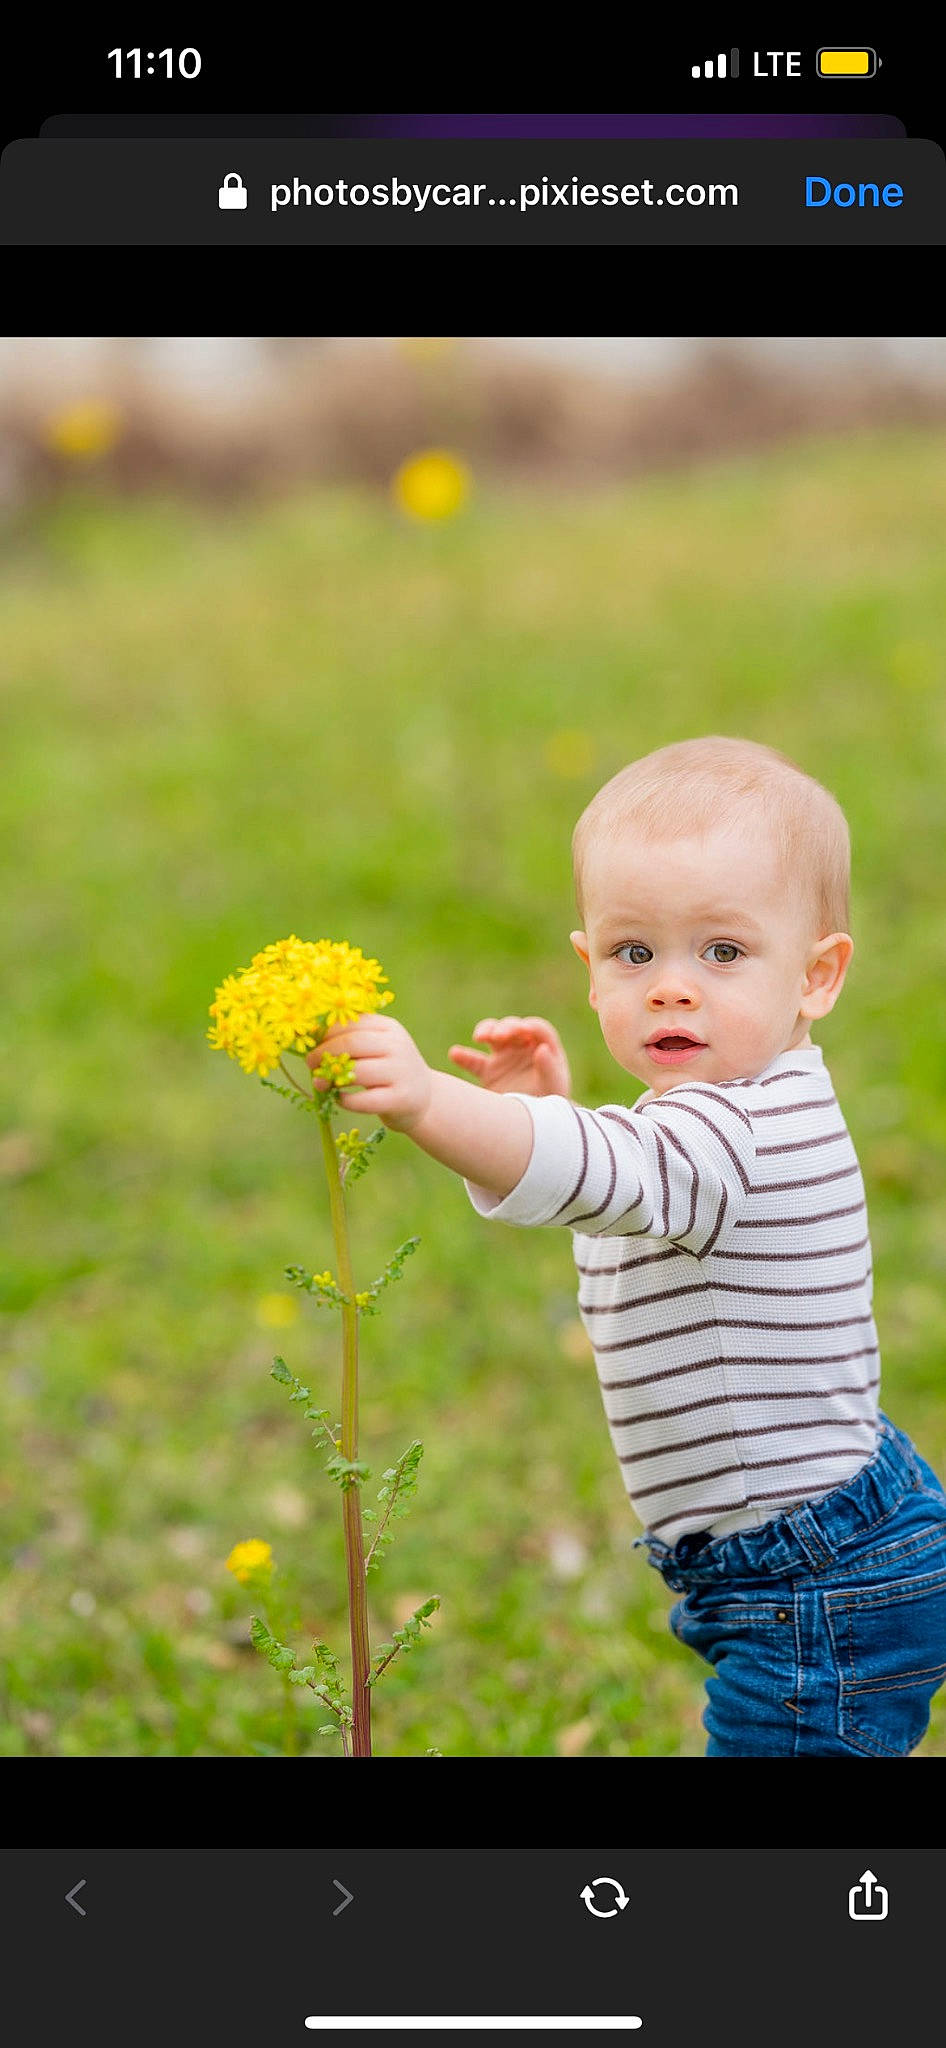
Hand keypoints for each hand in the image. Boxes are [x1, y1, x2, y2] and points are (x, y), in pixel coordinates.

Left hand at [306, 1014, 432, 1132]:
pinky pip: (364, 1100)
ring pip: (358, 1072)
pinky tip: (339, 1099)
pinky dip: (345, 1100)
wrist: (424, 1097)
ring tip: (320, 1083)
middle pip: (353, 1044)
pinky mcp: (401, 1099)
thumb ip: (351, 1040)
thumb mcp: (377, 1047)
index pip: (352, 1023)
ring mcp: (402, 1072)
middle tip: (310, 1063)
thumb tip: (310, 1038)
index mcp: (390, 1028)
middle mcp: (398, 1046)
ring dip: (331, 1078)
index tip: (311, 1044)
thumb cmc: (388, 1069)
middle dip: (325, 1053)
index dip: (326, 1033)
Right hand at [448, 1016, 571, 1096]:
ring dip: (486, 1031)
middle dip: (505, 1028)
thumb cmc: (551, 1106)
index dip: (531, 1027)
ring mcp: (505, 1058)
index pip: (539, 1030)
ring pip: (493, 1036)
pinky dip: (464, 1056)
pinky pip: (474, 1061)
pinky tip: (455, 1053)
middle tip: (499, 1036)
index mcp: (546, 1049)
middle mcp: (525, 1049)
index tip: (523, 1030)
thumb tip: (542, 1048)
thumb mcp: (554, 1088)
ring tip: (479, 1037)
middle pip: (513, 1028)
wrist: (533, 1130)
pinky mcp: (489, 1072)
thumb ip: (549, 1068)